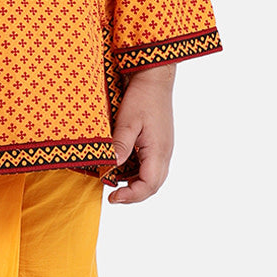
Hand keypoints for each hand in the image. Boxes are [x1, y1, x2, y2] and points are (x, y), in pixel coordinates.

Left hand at [108, 66, 175, 204]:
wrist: (154, 79)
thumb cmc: (142, 97)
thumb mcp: (127, 121)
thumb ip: (121, 145)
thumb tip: (113, 168)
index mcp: (158, 150)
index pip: (148, 185)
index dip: (131, 196)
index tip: (112, 197)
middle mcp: (164, 153)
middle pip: (153, 185)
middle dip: (134, 195)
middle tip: (113, 196)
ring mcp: (163, 149)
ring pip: (153, 177)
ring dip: (136, 185)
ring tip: (116, 184)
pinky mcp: (159, 143)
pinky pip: (151, 166)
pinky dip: (138, 173)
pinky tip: (124, 169)